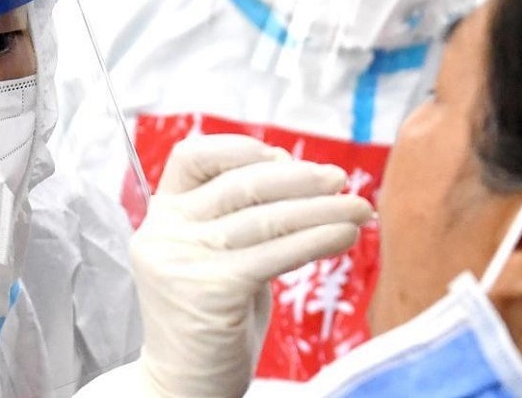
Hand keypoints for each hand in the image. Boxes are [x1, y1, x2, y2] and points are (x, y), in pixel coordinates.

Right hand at [132, 134, 372, 396]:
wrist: (184, 386)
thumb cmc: (212, 319)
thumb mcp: (216, 255)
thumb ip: (240, 217)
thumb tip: (301, 175)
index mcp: (161, 216)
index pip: (193, 157)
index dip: (239, 148)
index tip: (280, 156)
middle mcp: (164, 233)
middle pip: (240, 184)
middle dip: (299, 178)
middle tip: (342, 181)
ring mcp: (183, 261)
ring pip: (265, 218)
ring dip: (323, 209)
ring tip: (360, 209)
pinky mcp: (210, 290)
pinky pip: (276, 253)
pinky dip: (317, 239)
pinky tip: (345, 236)